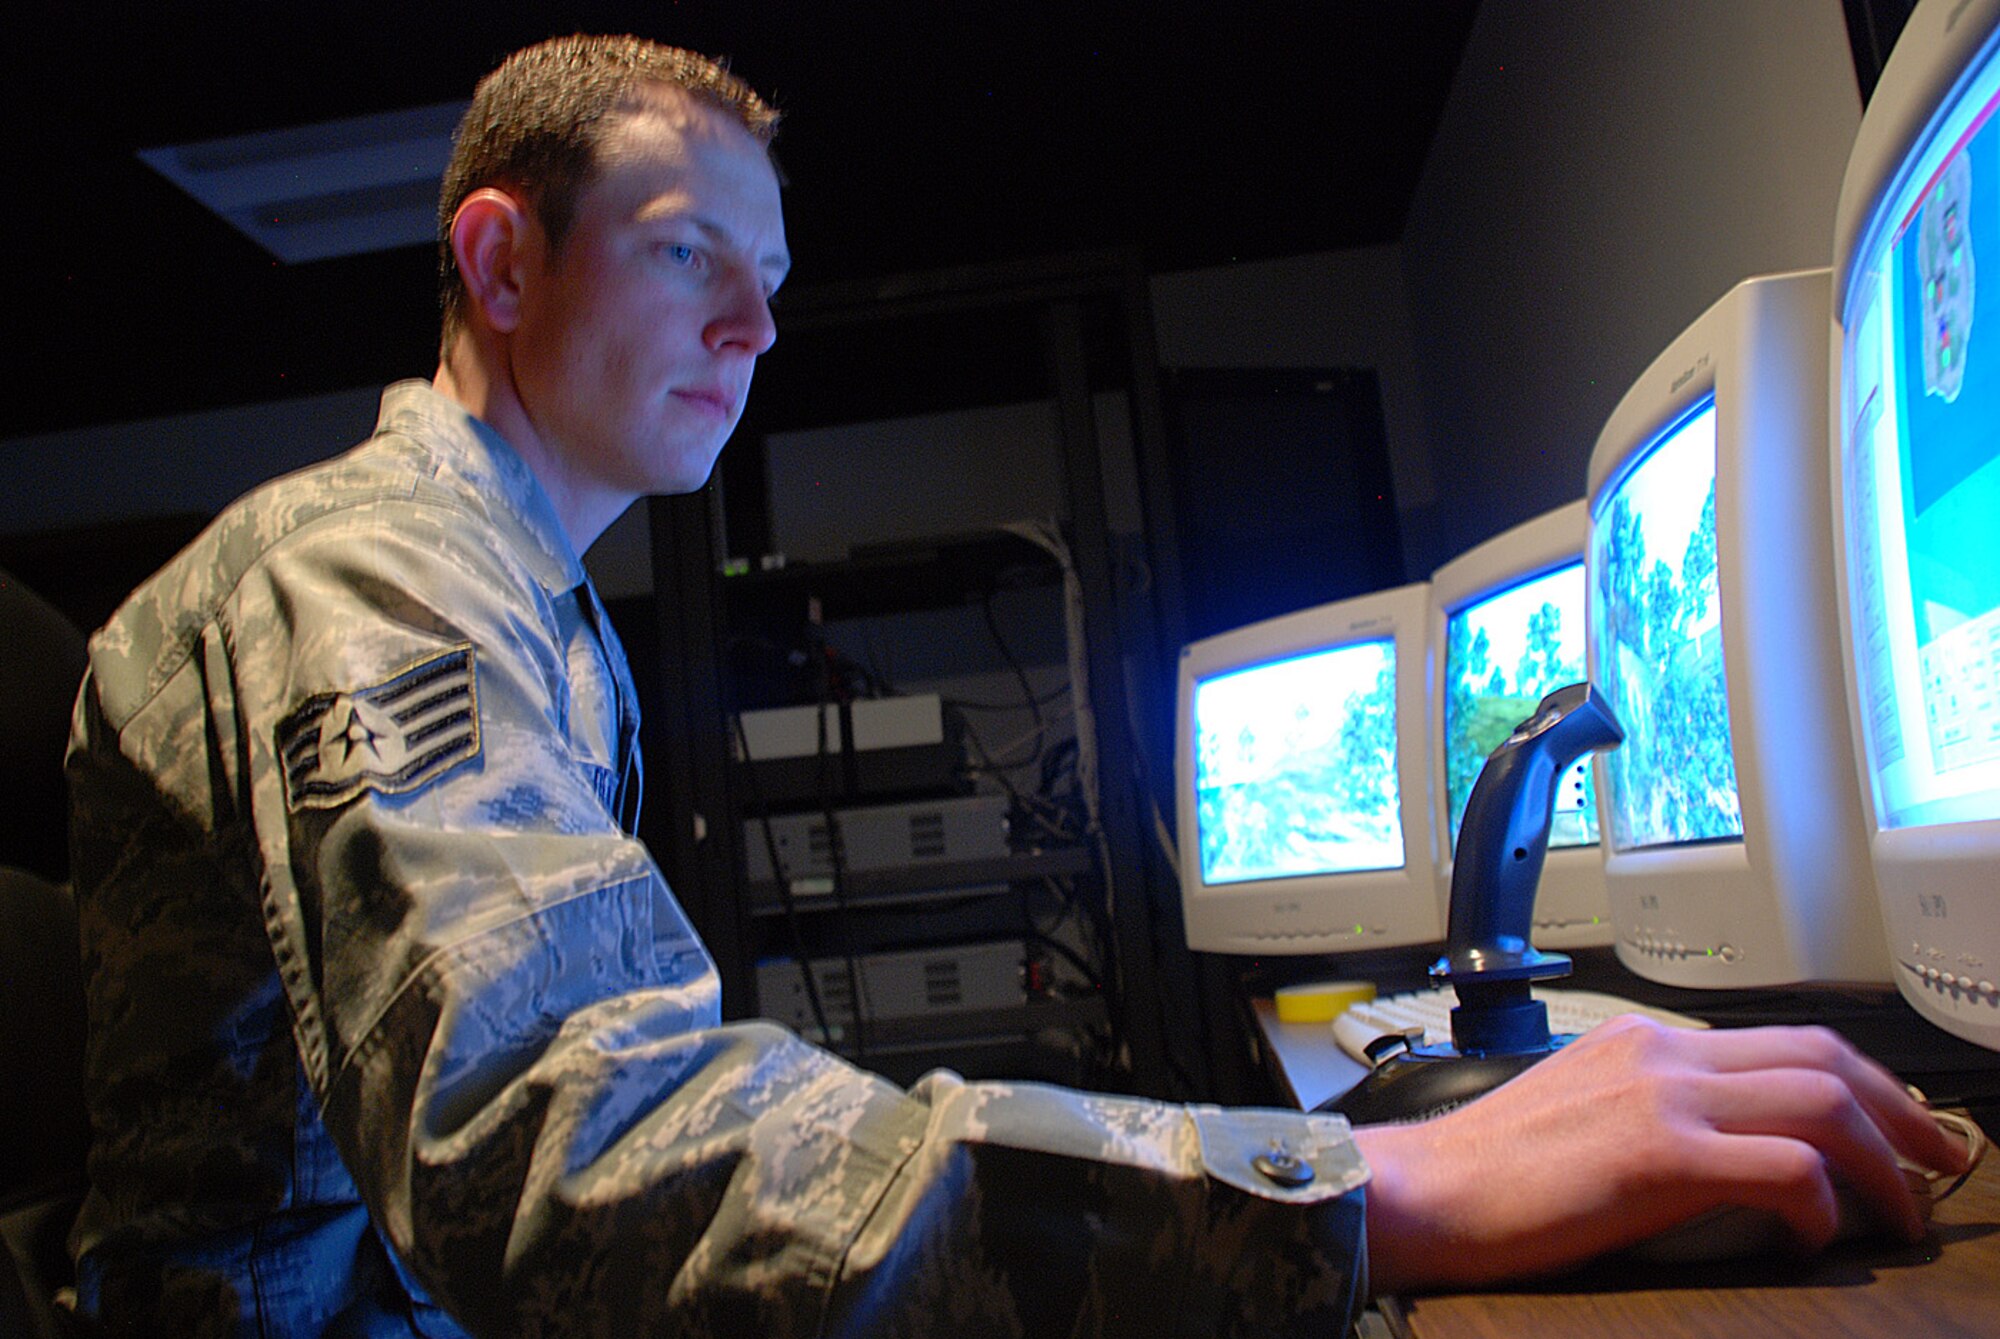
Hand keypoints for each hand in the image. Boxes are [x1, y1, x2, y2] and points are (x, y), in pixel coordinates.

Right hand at [1350, 1016, 1970, 1293]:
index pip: (1780, 1040)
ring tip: (1905, 1208)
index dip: (1858, 1080)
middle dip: (1899, 1109)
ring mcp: (1662, 1096)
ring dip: (1884, 1160)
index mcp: (1641, 1041)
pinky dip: (1824, 1204)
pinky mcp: (1659, 1155)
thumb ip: (1645, 1110)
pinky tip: (1816, 1236)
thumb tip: (1715, 1152)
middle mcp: (1660, 1052)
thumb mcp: (1577, 1112)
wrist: (1419, 1189)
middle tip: (1935, 1160)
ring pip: (1822, 1101)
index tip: (1892, 1123)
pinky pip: (1787, 1169)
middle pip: (1822, 1055)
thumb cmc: (1483, 1172)